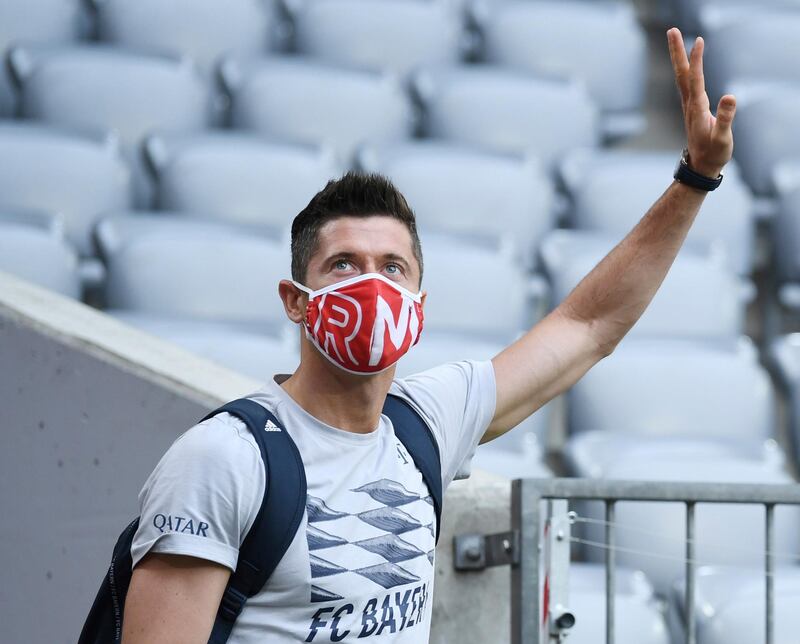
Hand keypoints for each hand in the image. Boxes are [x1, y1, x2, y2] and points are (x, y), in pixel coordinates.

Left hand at [667, 27, 735, 177]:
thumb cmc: (713, 154)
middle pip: (681, 73)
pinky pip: (687, 82)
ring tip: (674, 37)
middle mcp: (690, 104)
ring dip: (678, 56)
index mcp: (697, 108)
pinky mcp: (693, 108)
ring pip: (682, 76)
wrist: (700, 167)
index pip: (696, 79)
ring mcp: (690, 105)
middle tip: (671, 30)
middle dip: (677, 52)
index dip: (696, 61)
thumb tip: (730, 96)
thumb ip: (725, 118)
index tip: (698, 41)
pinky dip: (686, 68)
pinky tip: (685, 61)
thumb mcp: (723, 138)